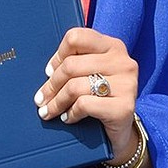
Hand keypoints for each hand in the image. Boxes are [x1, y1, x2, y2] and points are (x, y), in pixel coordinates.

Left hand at [34, 27, 139, 162]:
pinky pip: (85, 104)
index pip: (77, 37)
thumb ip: (77, 63)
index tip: (49, 72)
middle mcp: (122, 61)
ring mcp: (126, 84)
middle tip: (41, 99)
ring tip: (48, 111)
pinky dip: (71, 113)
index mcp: (113, 46)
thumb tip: (49, 70)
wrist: (122, 131)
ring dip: (56, 102)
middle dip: (51, 85)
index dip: (58, 55)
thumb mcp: (92, 74)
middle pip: (71, 65)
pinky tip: (68, 118)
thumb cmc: (101, 98)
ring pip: (75, 86)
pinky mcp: (124, 107)